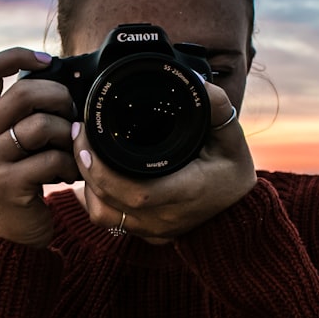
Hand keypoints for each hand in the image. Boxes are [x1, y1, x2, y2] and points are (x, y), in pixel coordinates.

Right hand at [0, 48, 81, 246]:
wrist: (12, 232)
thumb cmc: (27, 180)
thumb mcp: (21, 142)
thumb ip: (32, 114)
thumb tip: (71, 86)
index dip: (16, 55)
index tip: (47, 60)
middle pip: (22, 94)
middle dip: (59, 98)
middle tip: (73, 114)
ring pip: (39, 126)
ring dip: (67, 135)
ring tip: (73, 150)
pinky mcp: (5, 183)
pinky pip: (49, 160)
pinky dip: (69, 165)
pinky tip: (70, 174)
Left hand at [71, 82, 256, 243]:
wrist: (240, 215)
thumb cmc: (233, 174)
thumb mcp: (231, 138)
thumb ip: (217, 108)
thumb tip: (196, 82)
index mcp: (186, 192)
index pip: (136, 193)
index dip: (104, 171)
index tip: (87, 138)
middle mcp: (166, 218)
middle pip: (109, 203)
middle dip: (86, 168)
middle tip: (78, 134)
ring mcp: (155, 231)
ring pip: (103, 216)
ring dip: (88, 185)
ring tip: (84, 154)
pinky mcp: (147, 235)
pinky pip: (109, 222)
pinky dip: (96, 199)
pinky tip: (93, 176)